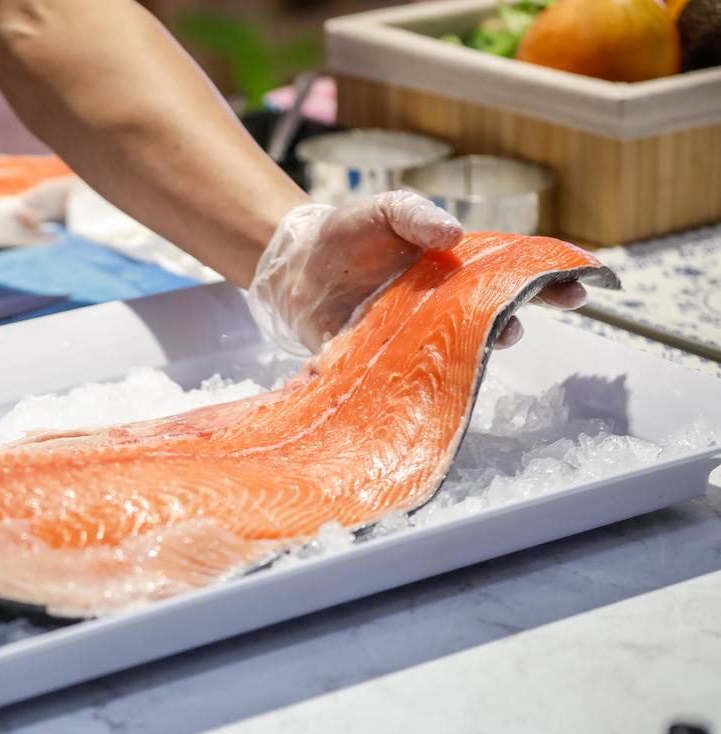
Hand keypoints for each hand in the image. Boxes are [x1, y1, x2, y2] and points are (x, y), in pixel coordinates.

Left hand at [246, 191, 586, 354]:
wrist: (295, 268)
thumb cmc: (346, 234)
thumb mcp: (383, 210)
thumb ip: (416, 217)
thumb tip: (453, 234)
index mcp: (455, 268)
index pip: (510, 273)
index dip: (547, 279)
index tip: (578, 286)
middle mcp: (444, 307)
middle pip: (494, 314)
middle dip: (519, 316)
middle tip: (529, 318)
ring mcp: (417, 337)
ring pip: (458, 349)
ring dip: (476, 347)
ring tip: (488, 338)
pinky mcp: (385, 362)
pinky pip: (413, 378)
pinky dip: (426, 381)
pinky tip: (435, 382)